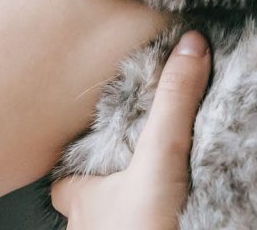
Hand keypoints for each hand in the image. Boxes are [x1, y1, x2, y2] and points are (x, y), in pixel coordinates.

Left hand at [51, 31, 211, 229]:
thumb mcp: (161, 158)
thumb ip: (174, 103)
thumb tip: (189, 44)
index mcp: (85, 200)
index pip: (67, 181)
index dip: (79, 166)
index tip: (95, 147)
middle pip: (92, 207)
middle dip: (111, 192)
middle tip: (135, 172)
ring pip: (114, 229)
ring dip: (132, 216)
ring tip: (160, 200)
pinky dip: (154, 228)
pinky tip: (177, 221)